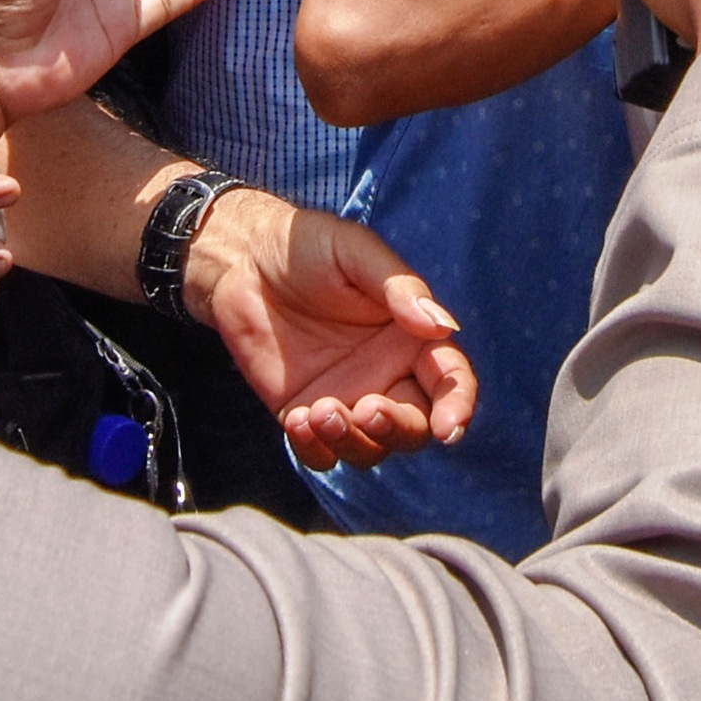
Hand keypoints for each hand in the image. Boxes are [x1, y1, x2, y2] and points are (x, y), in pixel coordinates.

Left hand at [186, 187, 477, 465]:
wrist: (242, 260)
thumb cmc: (307, 247)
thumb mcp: (355, 253)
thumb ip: (400, 289)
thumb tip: (445, 327)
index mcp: (411, 338)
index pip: (450, 379)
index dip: (458, 406)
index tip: (449, 426)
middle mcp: (387, 375)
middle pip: (416, 425)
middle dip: (398, 429)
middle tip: (366, 410)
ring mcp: (347, 399)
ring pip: (372, 448)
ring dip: (353, 441)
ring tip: (318, 411)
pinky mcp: (306, 415)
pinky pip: (322, 453)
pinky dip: (315, 450)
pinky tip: (296, 420)